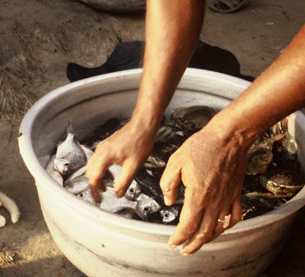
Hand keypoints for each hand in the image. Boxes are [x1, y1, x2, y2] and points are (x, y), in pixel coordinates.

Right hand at [86, 120, 155, 201]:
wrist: (143, 126)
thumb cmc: (139, 141)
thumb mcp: (133, 167)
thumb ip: (124, 182)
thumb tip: (118, 193)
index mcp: (104, 157)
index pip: (93, 178)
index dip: (95, 191)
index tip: (99, 199)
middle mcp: (100, 151)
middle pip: (90, 172)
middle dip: (94, 185)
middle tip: (101, 195)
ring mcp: (102, 147)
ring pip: (93, 166)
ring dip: (98, 177)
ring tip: (106, 186)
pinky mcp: (107, 146)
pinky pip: (98, 161)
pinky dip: (101, 170)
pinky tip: (111, 175)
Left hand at [160, 125, 247, 254]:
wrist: (228, 136)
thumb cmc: (201, 146)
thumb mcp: (175, 161)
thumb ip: (168, 184)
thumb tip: (168, 201)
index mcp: (198, 194)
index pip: (188, 225)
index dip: (179, 237)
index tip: (172, 243)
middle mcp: (214, 200)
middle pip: (204, 232)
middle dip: (192, 244)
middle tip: (184, 250)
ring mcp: (228, 198)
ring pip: (219, 228)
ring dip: (208, 239)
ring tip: (198, 243)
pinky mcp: (236, 193)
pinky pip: (234, 216)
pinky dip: (226, 227)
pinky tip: (220, 228)